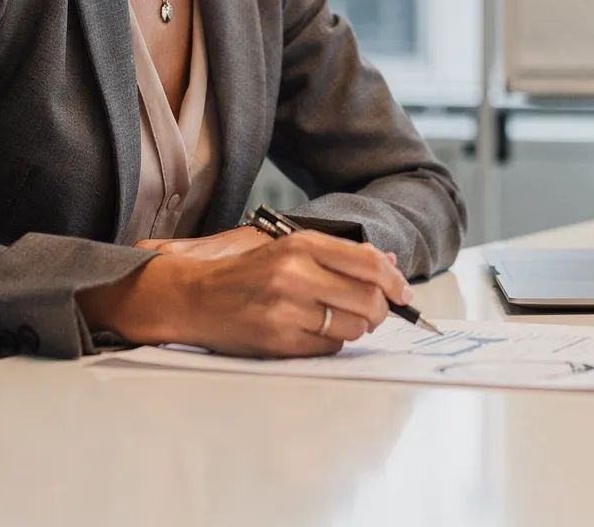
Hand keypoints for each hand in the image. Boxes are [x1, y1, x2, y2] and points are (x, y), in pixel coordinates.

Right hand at [93, 231, 411, 357]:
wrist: (191, 297)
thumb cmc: (243, 272)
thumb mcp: (287, 247)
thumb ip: (338, 253)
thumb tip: (389, 262)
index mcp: (300, 244)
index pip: (369, 263)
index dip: (395, 281)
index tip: (403, 293)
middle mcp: (295, 275)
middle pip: (369, 299)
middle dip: (380, 310)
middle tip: (375, 313)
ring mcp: (286, 310)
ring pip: (353, 328)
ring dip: (355, 328)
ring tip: (336, 320)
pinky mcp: (278, 341)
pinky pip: (329, 349)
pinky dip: (331, 343)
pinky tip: (313, 332)